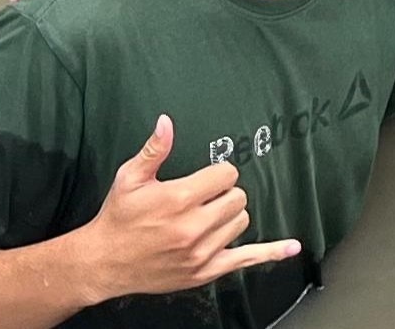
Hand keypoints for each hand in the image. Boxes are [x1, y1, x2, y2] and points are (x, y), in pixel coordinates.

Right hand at [74, 115, 300, 298]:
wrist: (104, 262)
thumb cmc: (118, 218)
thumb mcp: (130, 178)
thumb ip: (154, 150)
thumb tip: (166, 122)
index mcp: (178, 199)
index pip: (226, 175)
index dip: (218, 173)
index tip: (207, 177)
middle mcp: (192, 227)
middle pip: (237, 198)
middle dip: (224, 193)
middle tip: (204, 197)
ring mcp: (201, 252)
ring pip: (241, 222)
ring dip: (229, 216)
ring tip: (206, 216)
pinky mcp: (204, 271)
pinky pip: (246, 260)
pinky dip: (271, 253)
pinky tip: (290, 247)